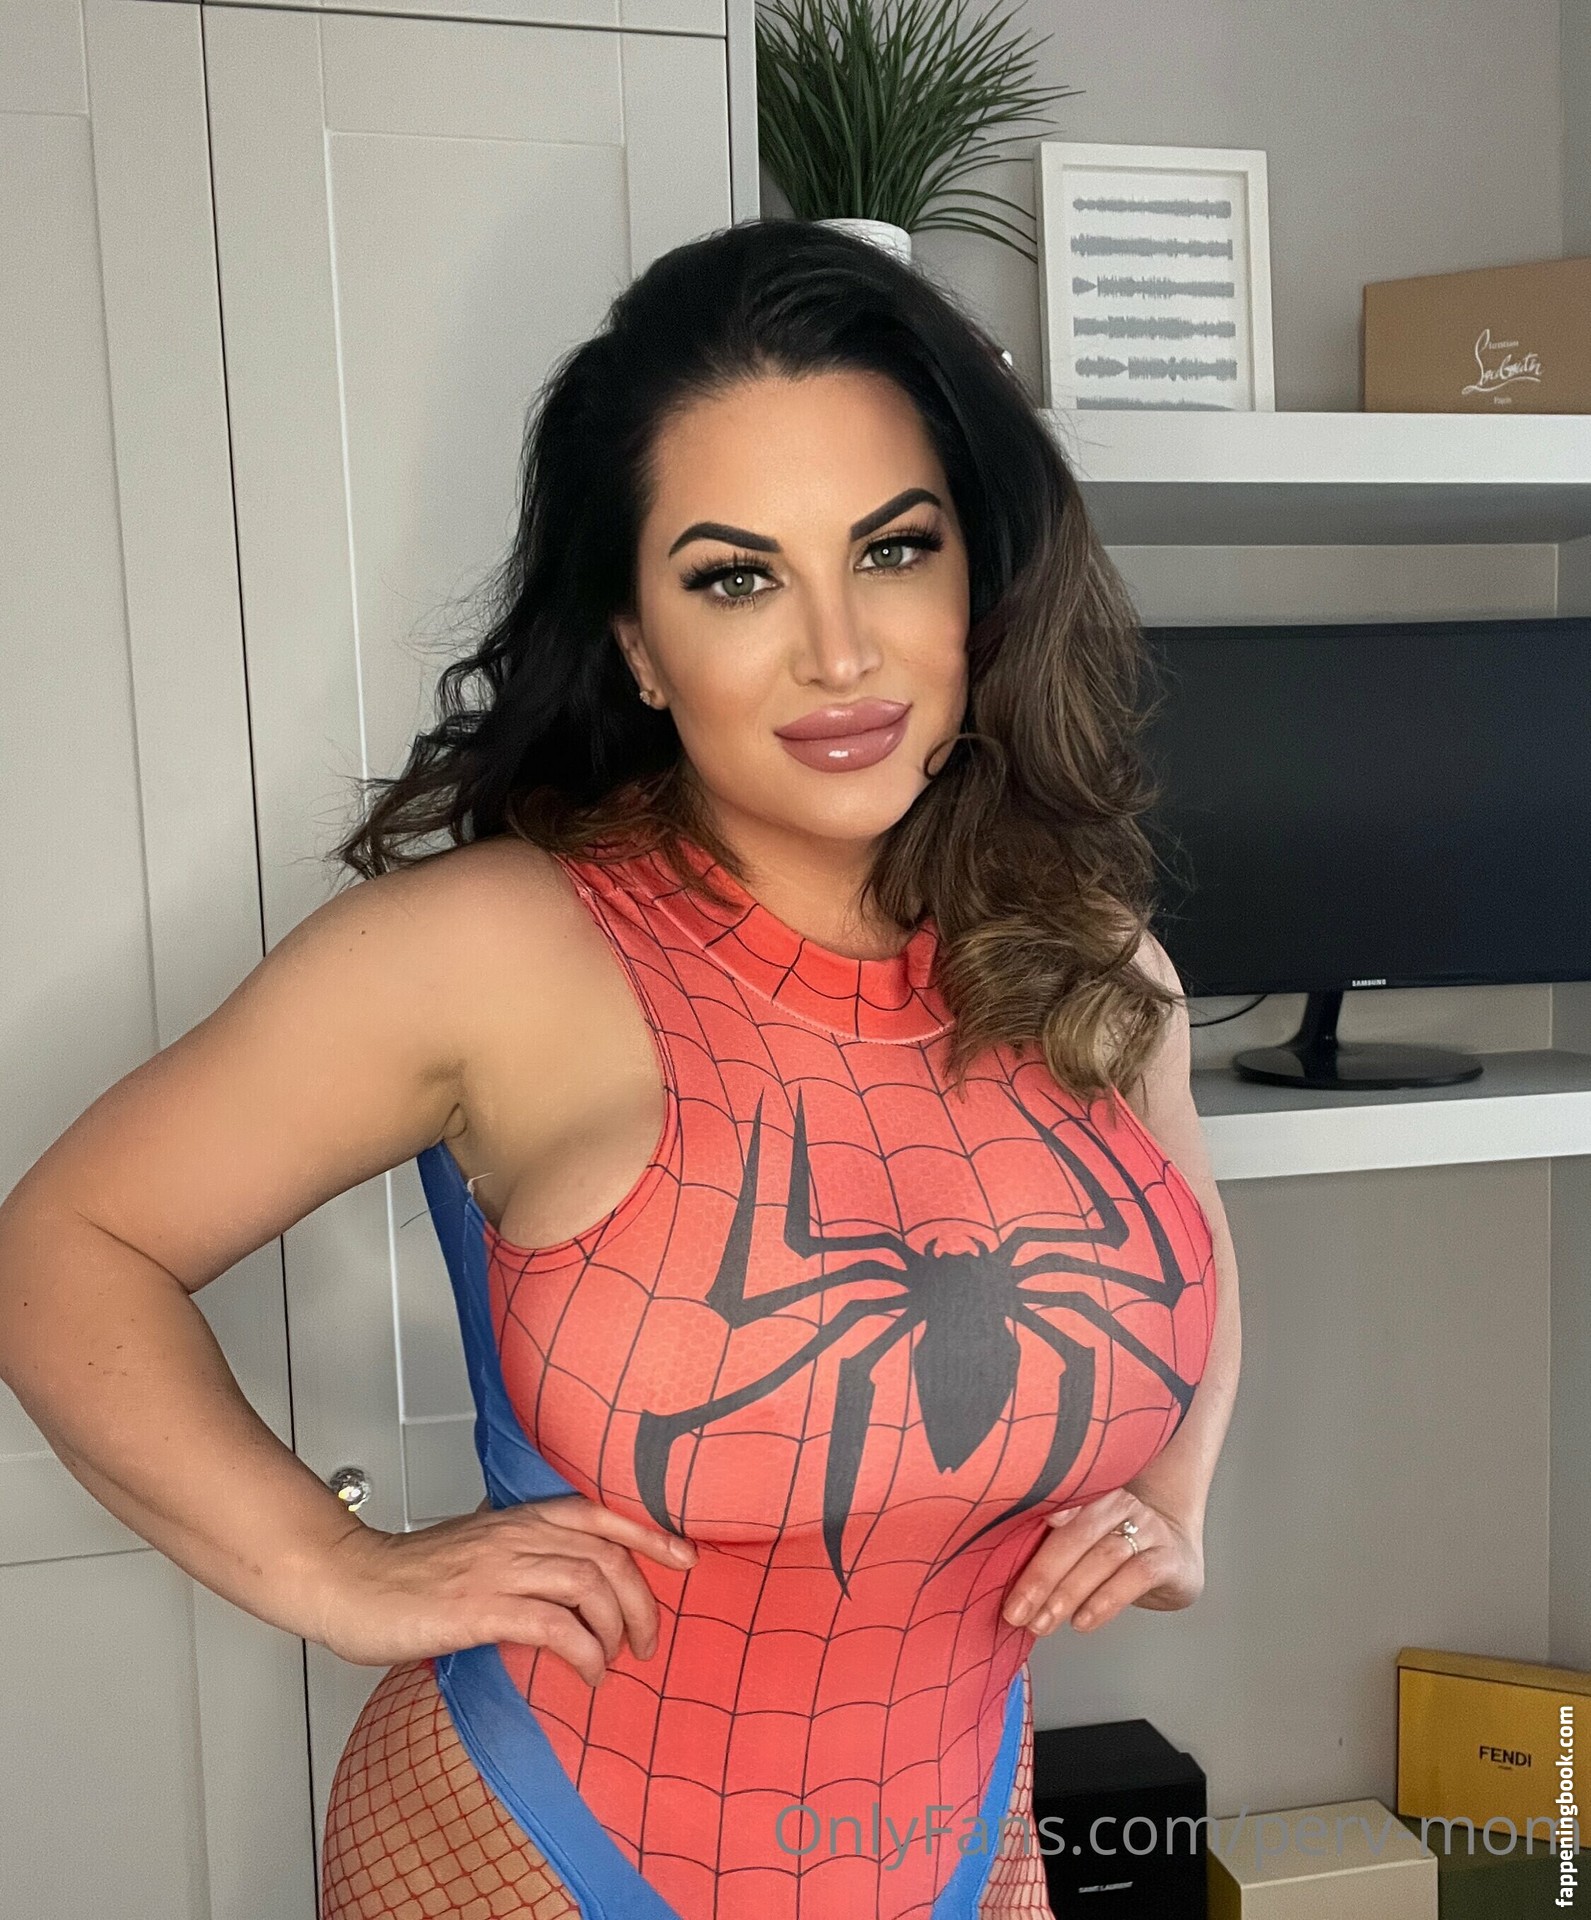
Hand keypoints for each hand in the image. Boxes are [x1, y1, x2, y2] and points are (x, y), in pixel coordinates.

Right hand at [309, 1491, 696, 1683]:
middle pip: (606, 1555)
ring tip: (618, 1659)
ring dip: (617, 1627)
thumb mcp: (477, 1548)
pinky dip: (585, 1652)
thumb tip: (568, 1585)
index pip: (599, 1515)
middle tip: (647, 1639)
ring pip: (589, 1585)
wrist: (350, 1583)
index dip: (650, 1534)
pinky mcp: (481, 1608)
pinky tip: (589, 1673)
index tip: (685, 1558)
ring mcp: (499, 1569)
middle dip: (642, 1598)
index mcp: (518, 1519)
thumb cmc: (409, 1574)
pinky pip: (555, 1626)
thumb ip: (521, 1554)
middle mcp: (516, 1536)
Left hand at [1001, 1487, 1203, 1636]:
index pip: (1055, 1507)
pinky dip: (1105, 1600)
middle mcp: (1120, 1502)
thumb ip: (1053, 1542)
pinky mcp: (1170, 1558)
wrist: (1178, 1549)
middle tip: (1016, 1612)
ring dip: (1068, 1593)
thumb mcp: (1086, 1537)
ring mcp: (1148, 1528)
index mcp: (1091, 1490)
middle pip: (1076, 1535)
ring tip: (1042, 1623)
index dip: (1027, 1530)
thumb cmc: (1117, 1546)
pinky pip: (1136, 1576)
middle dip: (1042, 1576)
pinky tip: (1082, 1622)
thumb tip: (1001, 1575)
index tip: (998, 1555)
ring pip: (1102, 1556)